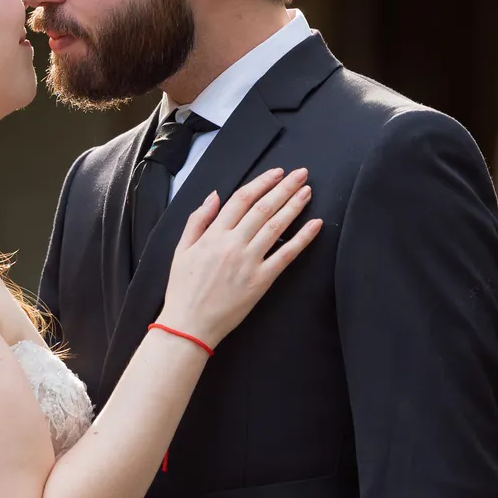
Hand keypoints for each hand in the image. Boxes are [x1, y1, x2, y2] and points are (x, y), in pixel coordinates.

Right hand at [156, 167, 321, 347]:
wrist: (189, 324)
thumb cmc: (183, 289)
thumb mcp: (181, 249)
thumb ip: (198, 220)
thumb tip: (214, 195)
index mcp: (213, 234)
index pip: (241, 199)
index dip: (262, 183)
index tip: (277, 173)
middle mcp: (233, 244)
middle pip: (263, 208)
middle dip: (284, 188)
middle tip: (301, 174)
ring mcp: (249, 262)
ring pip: (276, 226)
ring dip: (294, 206)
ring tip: (307, 192)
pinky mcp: (261, 281)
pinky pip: (286, 255)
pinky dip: (302, 239)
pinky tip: (315, 225)